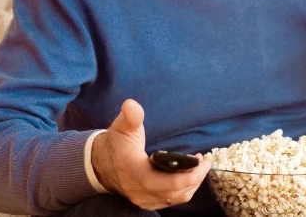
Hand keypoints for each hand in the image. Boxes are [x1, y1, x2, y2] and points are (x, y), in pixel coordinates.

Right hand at [91, 99, 209, 210]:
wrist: (101, 163)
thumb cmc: (116, 142)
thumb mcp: (122, 126)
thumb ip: (130, 116)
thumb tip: (130, 104)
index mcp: (134, 170)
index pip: (162, 182)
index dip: (186, 174)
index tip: (200, 159)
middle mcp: (138, 189)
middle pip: (172, 193)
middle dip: (194, 178)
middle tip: (205, 162)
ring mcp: (142, 198)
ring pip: (173, 199)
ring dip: (191, 185)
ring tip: (199, 166)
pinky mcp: (146, 200)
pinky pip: (169, 201)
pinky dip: (183, 190)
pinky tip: (189, 176)